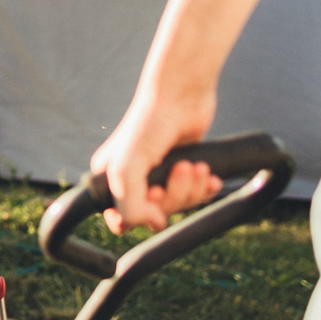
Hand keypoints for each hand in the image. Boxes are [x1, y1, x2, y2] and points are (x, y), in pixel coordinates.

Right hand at [90, 90, 220, 233]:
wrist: (182, 96)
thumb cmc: (149, 126)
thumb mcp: (127, 169)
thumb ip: (130, 206)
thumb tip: (155, 223)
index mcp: (110, 178)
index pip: (119, 219)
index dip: (139, 216)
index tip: (154, 194)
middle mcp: (134, 178)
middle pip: (155, 213)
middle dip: (175, 195)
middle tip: (182, 169)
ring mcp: (160, 173)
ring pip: (178, 205)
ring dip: (192, 189)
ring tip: (196, 166)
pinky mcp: (184, 168)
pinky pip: (196, 195)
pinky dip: (205, 188)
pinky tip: (210, 176)